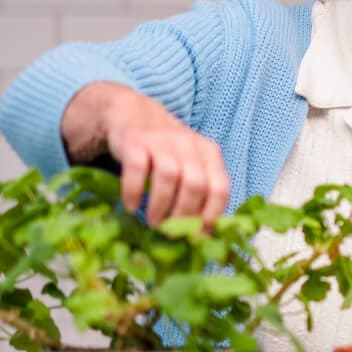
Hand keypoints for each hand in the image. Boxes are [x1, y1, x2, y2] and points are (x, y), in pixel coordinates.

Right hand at [64, 83, 229, 229]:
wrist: (133, 114)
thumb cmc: (166, 151)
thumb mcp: (190, 165)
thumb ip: (200, 193)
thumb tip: (204, 237)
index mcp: (209, 153)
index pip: (220, 187)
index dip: (212, 216)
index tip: (199, 237)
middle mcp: (189, 145)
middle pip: (195, 185)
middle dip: (184, 215)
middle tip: (171, 233)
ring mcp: (162, 141)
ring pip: (169, 177)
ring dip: (160, 206)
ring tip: (153, 223)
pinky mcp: (135, 141)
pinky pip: (137, 168)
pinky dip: (134, 191)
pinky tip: (130, 206)